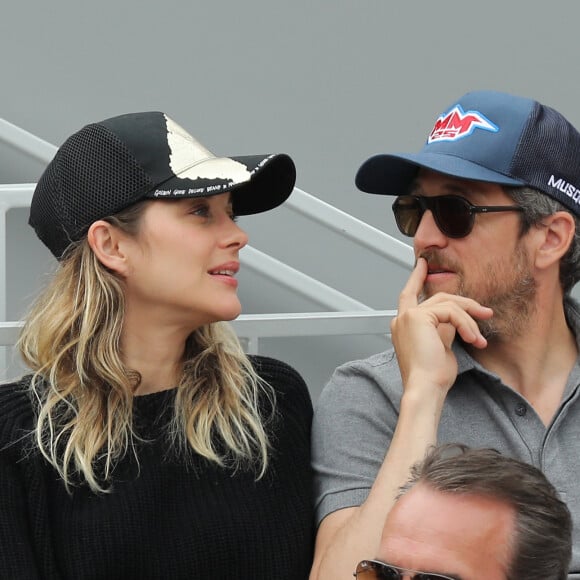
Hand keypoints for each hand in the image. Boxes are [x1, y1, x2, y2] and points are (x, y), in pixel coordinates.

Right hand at [391, 258, 492, 395]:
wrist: (425, 387)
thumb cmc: (431, 375)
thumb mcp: (440, 346)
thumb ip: (443, 328)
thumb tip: (457, 319)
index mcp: (403, 325)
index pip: (409, 295)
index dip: (416, 278)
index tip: (422, 264)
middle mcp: (402, 318)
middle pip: (437, 298)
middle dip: (464, 303)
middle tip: (484, 312)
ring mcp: (408, 316)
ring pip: (447, 303)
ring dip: (469, 319)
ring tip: (479, 338)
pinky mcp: (418, 317)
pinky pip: (450, 312)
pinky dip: (465, 324)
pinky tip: (472, 338)